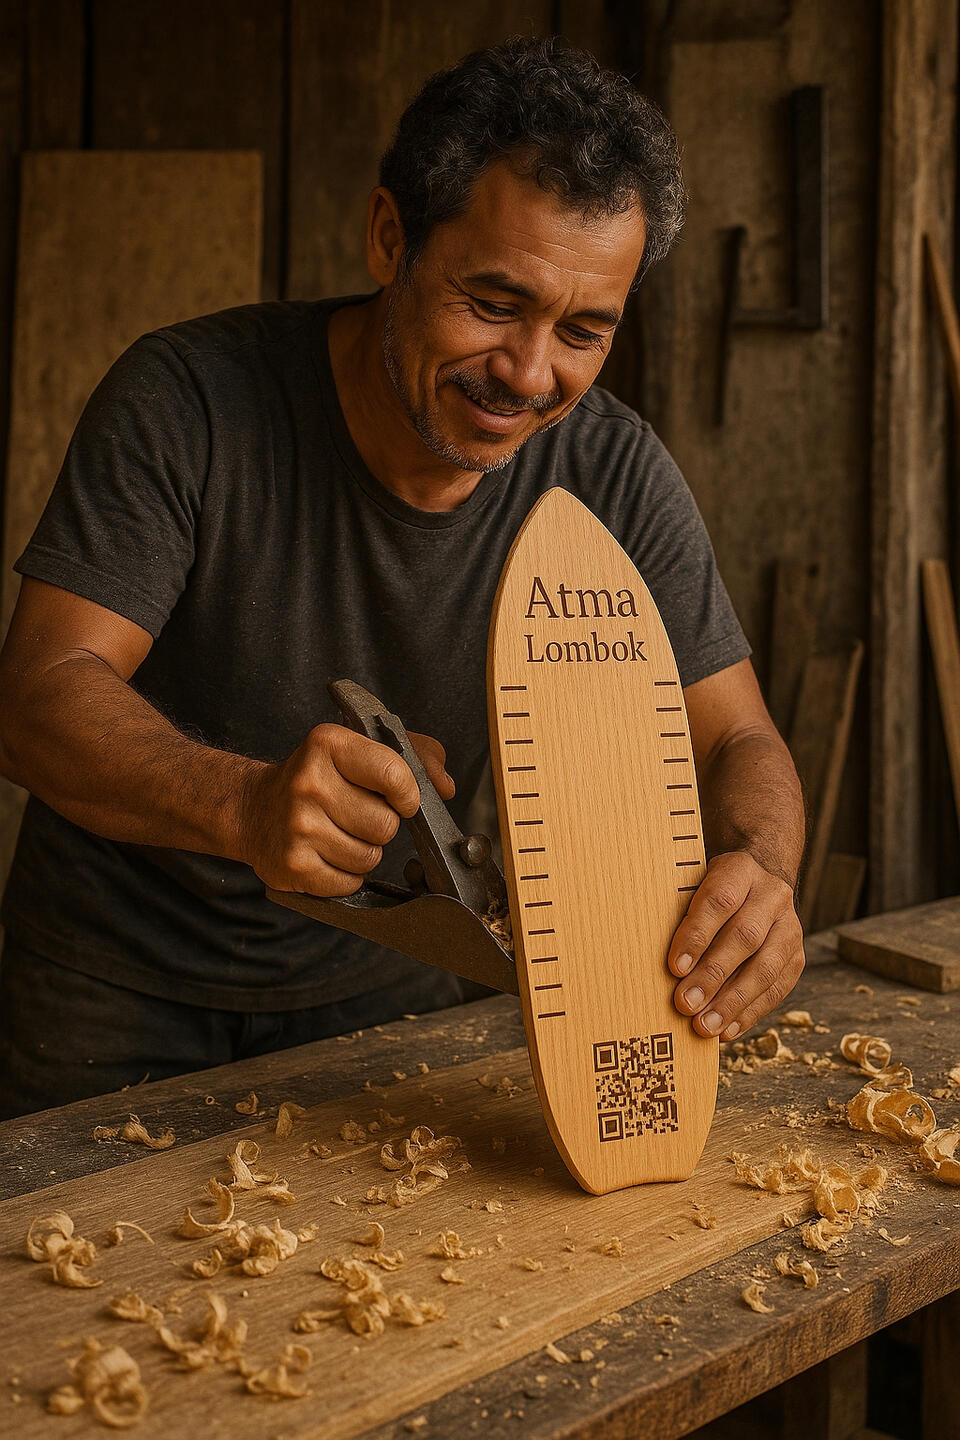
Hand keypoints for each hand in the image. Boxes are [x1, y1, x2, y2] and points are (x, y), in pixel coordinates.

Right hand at [239, 723, 453, 896]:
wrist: (252, 809)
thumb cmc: (318, 778)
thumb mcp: (359, 749)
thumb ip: (413, 756)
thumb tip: (445, 787)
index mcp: (328, 744)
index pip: (393, 774)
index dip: (407, 794)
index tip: (401, 799)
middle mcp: (308, 783)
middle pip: (385, 824)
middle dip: (380, 825)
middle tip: (355, 814)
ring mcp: (297, 827)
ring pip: (370, 857)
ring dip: (363, 851)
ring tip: (338, 833)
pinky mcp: (291, 865)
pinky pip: (349, 882)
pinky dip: (345, 875)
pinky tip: (325, 854)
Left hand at [667, 851, 803, 1040]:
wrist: (759, 879)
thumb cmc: (713, 891)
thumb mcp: (695, 885)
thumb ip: (681, 914)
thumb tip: (664, 965)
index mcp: (740, 871)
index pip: (720, 901)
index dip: (697, 935)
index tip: (675, 967)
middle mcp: (771, 896)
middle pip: (744, 937)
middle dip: (713, 975)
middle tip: (686, 1004)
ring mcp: (790, 927)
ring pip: (766, 967)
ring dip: (733, 1002)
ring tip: (706, 1026)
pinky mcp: (797, 955)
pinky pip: (778, 988)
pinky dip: (751, 1012)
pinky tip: (728, 1030)